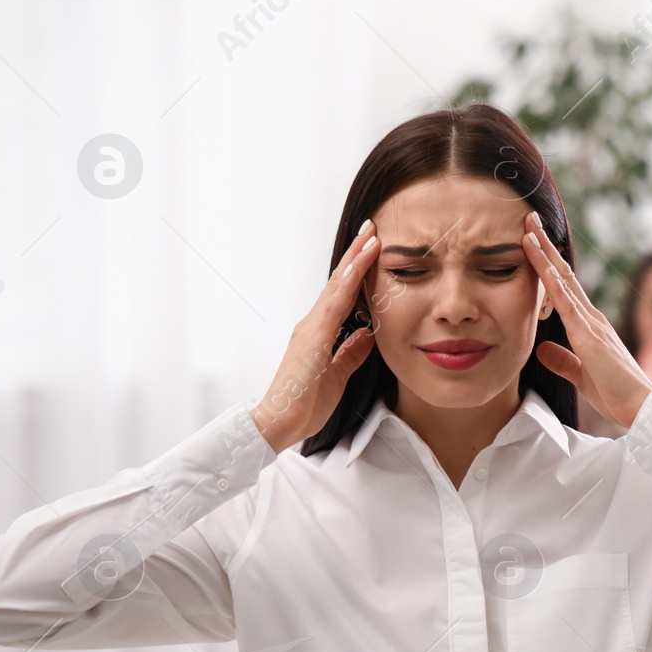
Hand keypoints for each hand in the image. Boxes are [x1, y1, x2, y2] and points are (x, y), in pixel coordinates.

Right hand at [251, 221, 380, 452]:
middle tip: (373, 228)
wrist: (279, 423)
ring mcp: (311, 329)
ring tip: (371, 236)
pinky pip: (334, 305)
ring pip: (337, 286)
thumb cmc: (304, 404)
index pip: (343, 294)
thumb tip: (368, 333)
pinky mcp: (312, 338)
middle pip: (339, 282)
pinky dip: (347, 283)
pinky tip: (359, 265)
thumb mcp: (338, 375)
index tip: (373, 248)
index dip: (358, 270)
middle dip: (357, 254)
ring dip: (355, 260)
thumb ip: (351, 353)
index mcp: (320, 332)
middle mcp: (313, 324)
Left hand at [521, 211, 651, 428]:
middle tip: (529, 219)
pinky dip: (555, 286)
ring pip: (564, 282)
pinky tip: (545, 268)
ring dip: (545, 256)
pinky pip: (570, 307)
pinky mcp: (591, 337)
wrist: (640, 408)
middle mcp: (591, 317)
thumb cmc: (617, 394)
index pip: (563, 288)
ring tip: (529, 230)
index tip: (532, 241)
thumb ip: (563, 360)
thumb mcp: (581, 376)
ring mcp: (592, 324)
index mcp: (588, 326)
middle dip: (544, 247)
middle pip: (563, 275)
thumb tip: (541, 348)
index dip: (546, 264)